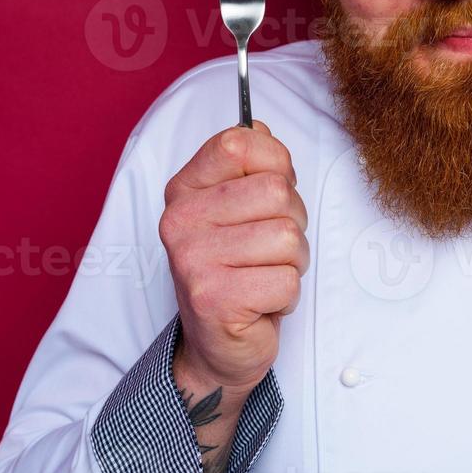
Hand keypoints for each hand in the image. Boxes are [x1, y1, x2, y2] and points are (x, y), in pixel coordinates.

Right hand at [160, 119, 309, 393]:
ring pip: (288, 237)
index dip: (276, 166)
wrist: (218, 344)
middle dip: (291, 223)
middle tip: (267, 250)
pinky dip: (286, 295)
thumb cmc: (238, 269)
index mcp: (185, 188)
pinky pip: (286, 280)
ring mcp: (192, 259)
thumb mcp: (238, 207)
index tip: (269, 196)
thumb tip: (260, 128)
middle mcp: (180, 219)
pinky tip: (260, 302)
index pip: (241, 141)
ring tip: (264, 275)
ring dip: (292, 263)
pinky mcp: (213, 298)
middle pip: (277, 192)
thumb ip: (249, 164)